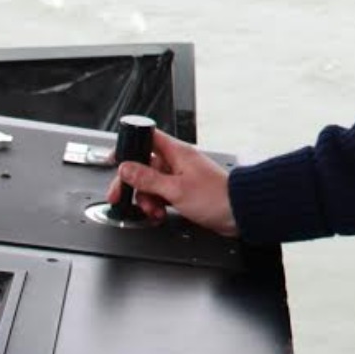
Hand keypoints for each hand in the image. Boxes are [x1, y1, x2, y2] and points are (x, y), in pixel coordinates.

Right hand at [106, 128, 238, 237]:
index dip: (129, 146)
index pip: (147, 139)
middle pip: (144, 166)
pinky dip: (157, 205)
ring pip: (152, 184)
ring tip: (152, 210)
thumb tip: (126, 169)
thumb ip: (148, 179)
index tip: (114, 160)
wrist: (240, 212)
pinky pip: (162, 195)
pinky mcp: (185, 192)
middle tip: (121, 196)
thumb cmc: (217, 197)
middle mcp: (178, 162)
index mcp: (177, 153)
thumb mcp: (175, 189)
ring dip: (146, 198)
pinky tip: (159, 214)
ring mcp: (181, 177)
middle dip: (132, 183)